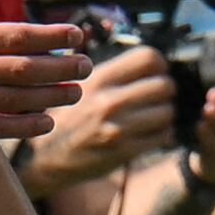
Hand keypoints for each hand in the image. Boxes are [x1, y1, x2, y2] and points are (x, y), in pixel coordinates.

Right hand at [0, 0, 87, 138]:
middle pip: (24, 69)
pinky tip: (46, 120)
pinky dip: (23, 125)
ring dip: (51, 96)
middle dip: (61, 68)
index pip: (16, 35)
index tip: (77, 36)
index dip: (52, 36)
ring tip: (76, 92)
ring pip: (15, 100)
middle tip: (87, 65)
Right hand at [19, 42, 178, 190]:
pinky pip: (163, 136)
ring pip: (168, 112)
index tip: (154, 73)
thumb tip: (148, 58)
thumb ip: (114, 71)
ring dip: (165, 114)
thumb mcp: (83, 85)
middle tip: (156, 97)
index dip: (158, 65)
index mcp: (99, 78)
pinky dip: (162, 134)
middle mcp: (109, 101)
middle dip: (165, 91)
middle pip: (165, 85)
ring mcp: (118, 127)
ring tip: (152, 116)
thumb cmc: (69, 118)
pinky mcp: (125, 151)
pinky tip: (148, 133)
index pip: (149, 58)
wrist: (46, 156)